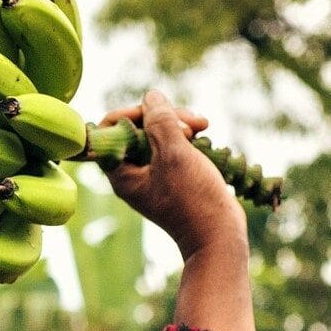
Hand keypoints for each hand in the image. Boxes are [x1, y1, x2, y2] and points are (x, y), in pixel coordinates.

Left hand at [100, 90, 246, 259]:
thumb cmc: (194, 198)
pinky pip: (172, 146)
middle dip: (163, 116)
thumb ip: (160, 122)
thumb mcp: (175, 154)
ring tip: (203, 126)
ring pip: (158, 134)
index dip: (133, 113)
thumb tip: (150, 96)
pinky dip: (186, 137)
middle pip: (137, 128)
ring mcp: (153, 175)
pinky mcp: (172, 175)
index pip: (111, 129)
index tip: (159, 111)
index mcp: (121, 172)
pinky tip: (204, 135)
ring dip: (179, 124)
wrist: (219, 235)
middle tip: (192, 121)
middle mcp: (132, 173)